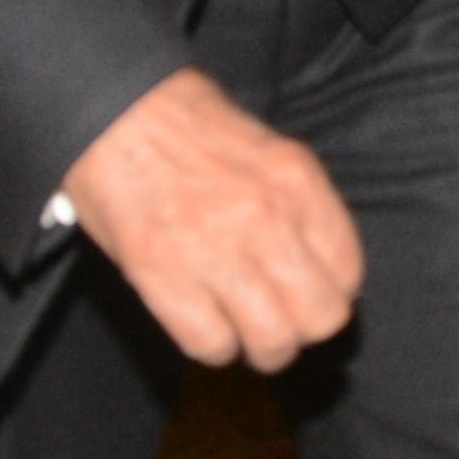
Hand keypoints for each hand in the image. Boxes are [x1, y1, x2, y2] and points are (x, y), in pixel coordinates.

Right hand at [60, 66, 360, 368]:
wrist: (110, 110)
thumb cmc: (184, 126)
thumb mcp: (266, 151)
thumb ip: (297, 206)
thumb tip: (314, 268)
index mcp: (297, 183)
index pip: (348, 273)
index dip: (328, 291)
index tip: (307, 291)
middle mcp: (267, 221)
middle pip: (321, 319)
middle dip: (302, 330)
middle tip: (280, 322)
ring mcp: (216, 252)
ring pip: (272, 343)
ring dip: (261, 349)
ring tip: (243, 334)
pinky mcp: (163, 277)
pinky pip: (211, 345)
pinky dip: (211, 348)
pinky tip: (204, 327)